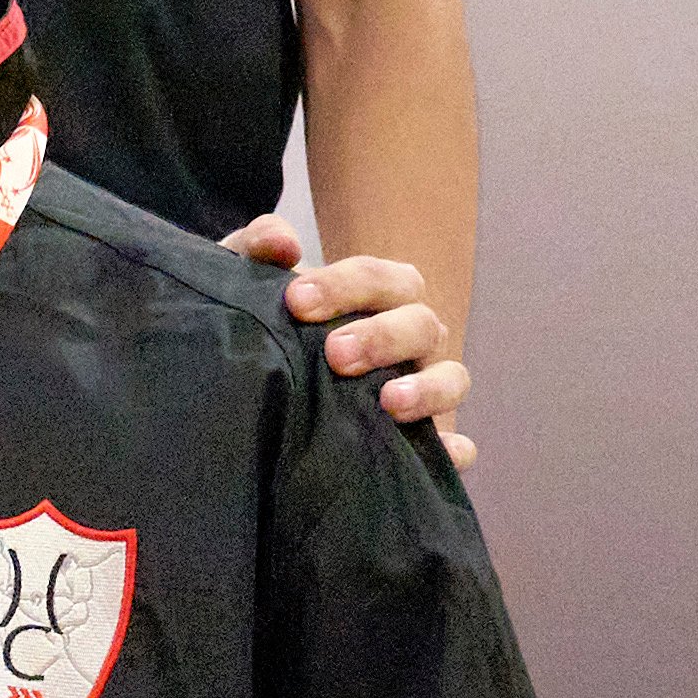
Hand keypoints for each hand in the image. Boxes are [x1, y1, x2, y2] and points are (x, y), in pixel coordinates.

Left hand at [241, 223, 475, 467]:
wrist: (244, 389)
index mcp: (379, 295)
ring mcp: (423, 386)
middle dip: (381, 337)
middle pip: (421, 324)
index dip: (342, 285)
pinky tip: (446, 454)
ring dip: (427, 387)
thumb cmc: (266, 327)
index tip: (296, 302)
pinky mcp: (423, 440)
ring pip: (452, 377)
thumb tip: (282, 243)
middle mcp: (410, 337)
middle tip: (335, 354)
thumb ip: (258, 249)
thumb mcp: (250, 285)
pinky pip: (453, 445)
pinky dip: (453, 449)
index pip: (377, 278)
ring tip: (389, 402)